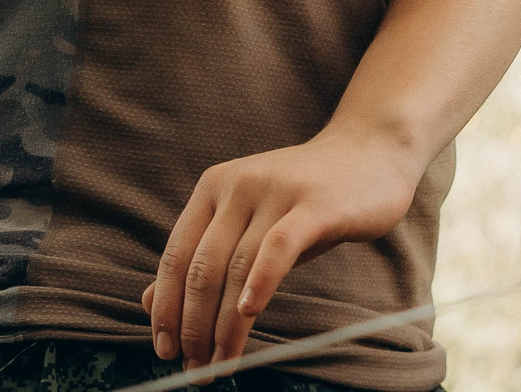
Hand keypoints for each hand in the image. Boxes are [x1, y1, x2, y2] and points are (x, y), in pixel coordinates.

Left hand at [145, 127, 423, 370]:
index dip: (166, 308)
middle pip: (201, 268)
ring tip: (222, 362)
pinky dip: (259, 283)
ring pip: (237, 268)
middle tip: (196, 369)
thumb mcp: (251, 225)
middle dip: (194, 326)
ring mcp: (275, 191)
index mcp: (213, 187)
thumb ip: (205, 258)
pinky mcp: (315, 204)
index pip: (176, 256)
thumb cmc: (308, 199)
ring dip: (226, 325)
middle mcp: (237, 184)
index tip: (166, 350)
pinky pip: (278, 248)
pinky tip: (249, 313)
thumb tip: (148, 301)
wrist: (372, 151)